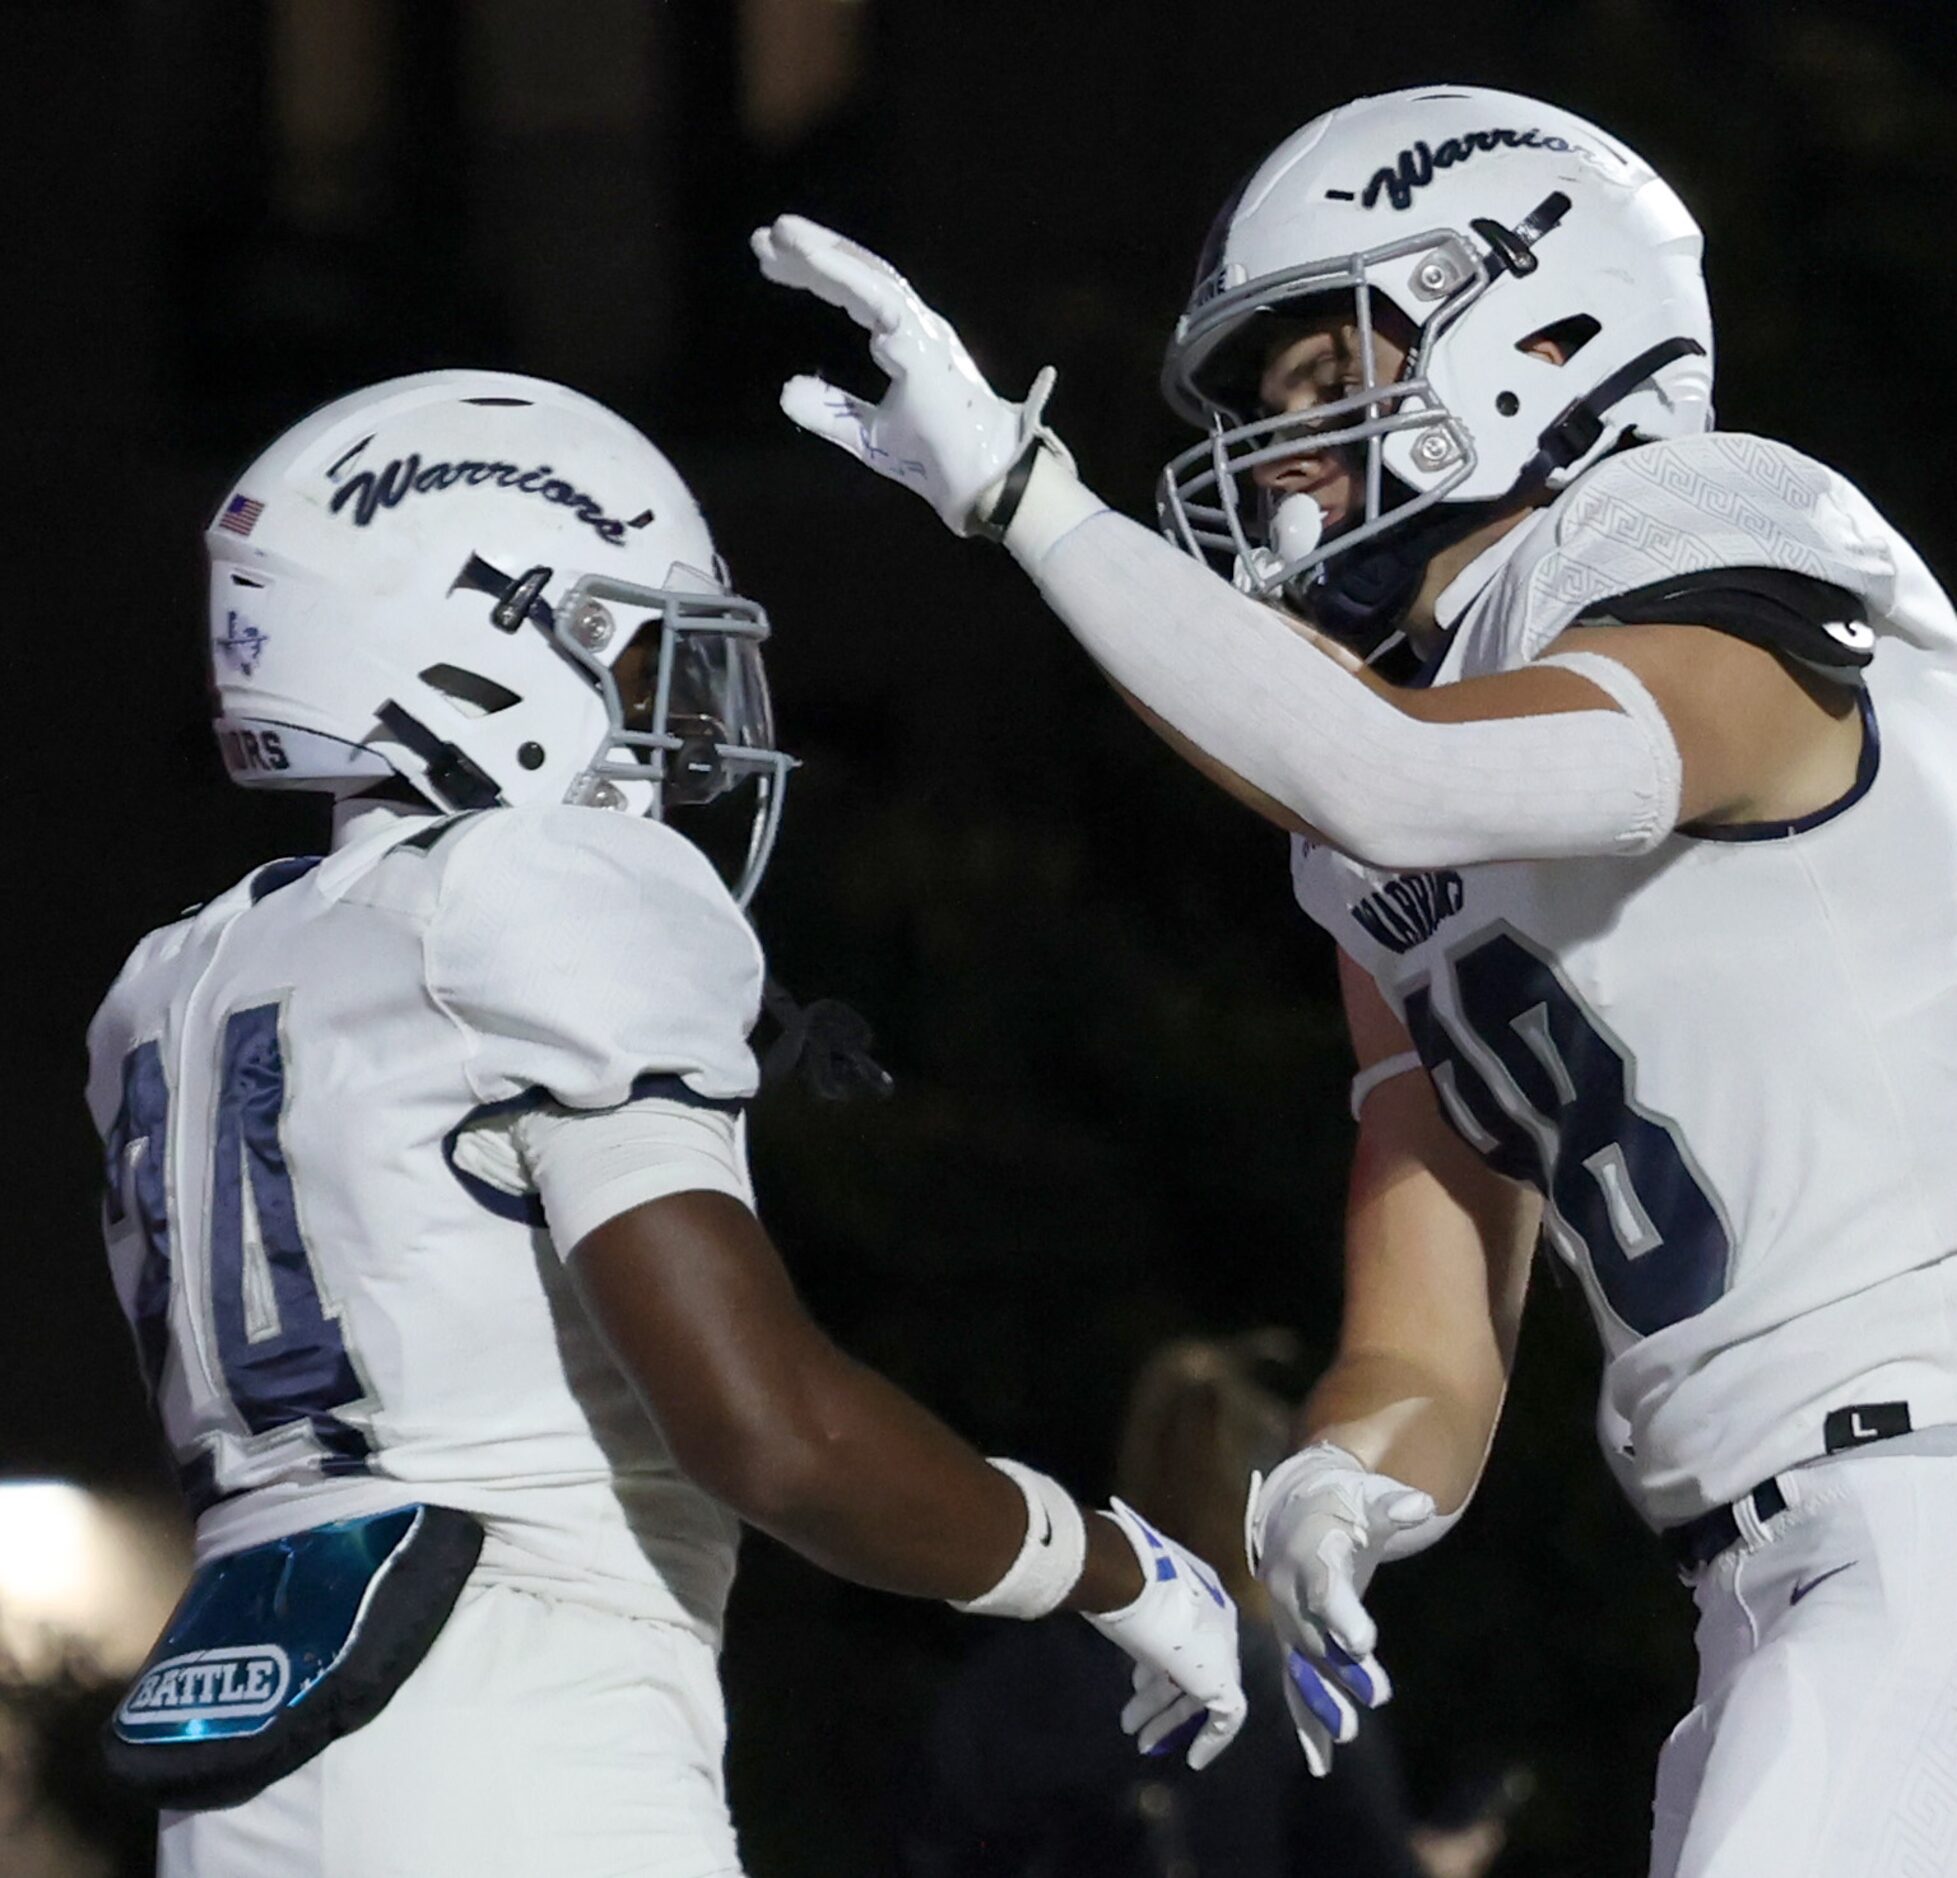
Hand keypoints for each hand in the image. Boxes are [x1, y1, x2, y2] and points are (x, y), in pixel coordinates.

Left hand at [751, 213, 1070, 534]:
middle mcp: (913, 326)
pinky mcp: (920, 341)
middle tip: (763, 238)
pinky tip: (810, 256)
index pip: (854, 295)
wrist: (975, 482)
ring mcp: (920, 329)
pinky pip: (877, 296)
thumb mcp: (866, 434)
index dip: (815, 275)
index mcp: (905, 343)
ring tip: (779, 232)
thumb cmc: (934, 458)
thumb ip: (830, 410)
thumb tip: (786, 392)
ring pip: (866, 275)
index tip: (771, 264)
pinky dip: (843, 273)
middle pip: (857, 275)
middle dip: (810, 254)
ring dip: (823, 251)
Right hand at [1083, 1499, 1246, 1770]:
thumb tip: (1103, 1612)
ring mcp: (1221, 1648)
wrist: (1129, 1579)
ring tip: (1140, 1741)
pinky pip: (1226, 1716)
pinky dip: (1211, 1739)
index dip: (1156, 1665)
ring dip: (1168, 1719)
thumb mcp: (1123, 1594)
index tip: (1135, 1685)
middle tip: (1132, 1722)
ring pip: (1199, 1693)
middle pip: (1189, 1667)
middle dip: (1160, 1699)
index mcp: (1198, 1593)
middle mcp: (1215, 1619)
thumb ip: (1126, 1608)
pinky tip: (1193, 1760)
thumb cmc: (1118, 1579)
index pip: (1184, 1636)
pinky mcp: (1222, 1677)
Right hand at [1246, 1444, 1435, 1775]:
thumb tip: (1421, 1505)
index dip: (1341, 1613)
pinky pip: (1294, 1681)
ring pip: (1301, 1664)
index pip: (1325, 1586)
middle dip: (1341, 1668)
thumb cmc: (1343, 1501)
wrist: (1296, 1509)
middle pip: (1315, 1633)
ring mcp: (1285, 1617)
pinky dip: (1305, 1720)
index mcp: (1310, 1551)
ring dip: (1320, 1700)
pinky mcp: (1290, 1639)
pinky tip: (1320, 1762)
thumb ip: (1393, 1506)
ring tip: (1345, 1734)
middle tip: (1378, 1696)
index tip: (1363, 1642)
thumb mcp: (1369, 1497)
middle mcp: (1289, 1588)